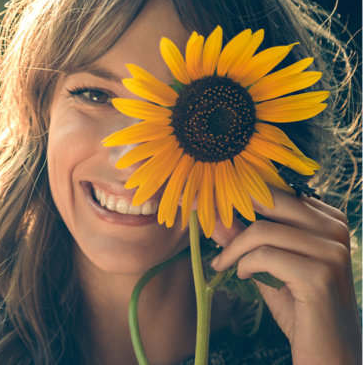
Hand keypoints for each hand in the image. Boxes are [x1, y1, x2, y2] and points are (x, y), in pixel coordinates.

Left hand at [210, 188, 361, 364]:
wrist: (329, 353)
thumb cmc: (300, 308)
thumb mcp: (268, 266)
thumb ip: (246, 240)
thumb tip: (214, 214)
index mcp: (328, 220)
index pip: (276, 191)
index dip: (237, 195)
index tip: (205, 202)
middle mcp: (336, 229)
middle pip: (269, 201)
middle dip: (228, 211)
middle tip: (204, 224)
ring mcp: (332, 251)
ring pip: (262, 231)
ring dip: (233, 249)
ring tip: (224, 264)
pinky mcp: (320, 276)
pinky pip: (265, 256)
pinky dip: (244, 265)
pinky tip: (244, 276)